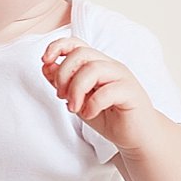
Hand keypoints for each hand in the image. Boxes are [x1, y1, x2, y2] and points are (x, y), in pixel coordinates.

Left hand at [41, 36, 159, 154]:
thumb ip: (64, 84)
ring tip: (74, 108)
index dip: (57, 47)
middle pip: (81, 54)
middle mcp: (110, 66)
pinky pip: (107, 91)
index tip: (44, 61)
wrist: (136, 137)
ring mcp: (122, 77)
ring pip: (93, 69)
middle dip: (64, 74)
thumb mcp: (78, 101)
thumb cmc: (109, 117)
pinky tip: (90, 114)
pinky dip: (92, 104)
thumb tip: (47, 66)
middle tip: (61, 96)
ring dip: (76, 89)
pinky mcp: (131, 92)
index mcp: (97, 64)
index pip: (76, 44)